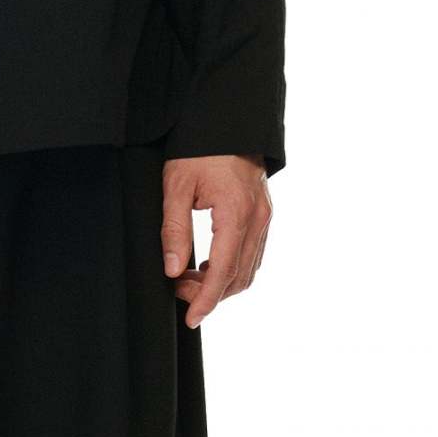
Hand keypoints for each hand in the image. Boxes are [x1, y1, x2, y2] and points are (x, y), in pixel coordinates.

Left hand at [160, 154, 271, 328]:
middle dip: (209, 293)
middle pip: (239, 276)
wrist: (226, 119)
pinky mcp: (264, 212)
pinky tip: (209, 263)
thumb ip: (174, 229)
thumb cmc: (198, 147)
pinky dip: (232, 266)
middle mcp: (258, 219)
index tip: (190, 318)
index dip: (206, 299)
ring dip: (221, 282)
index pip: (223, 271)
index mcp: (236, 212)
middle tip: (178, 290)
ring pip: (249, 268)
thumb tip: (172, 270)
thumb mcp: (177, 184)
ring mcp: (265, 216)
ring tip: (188, 278)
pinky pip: (253, 252)